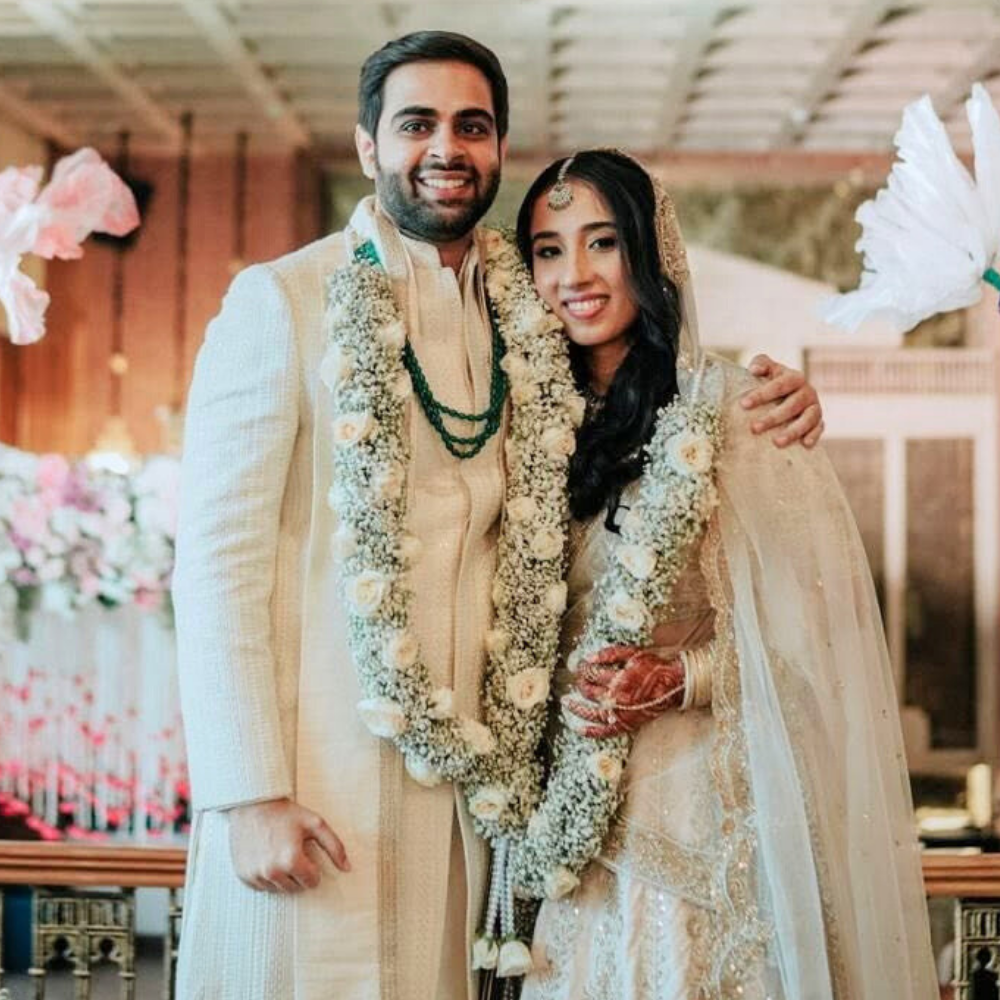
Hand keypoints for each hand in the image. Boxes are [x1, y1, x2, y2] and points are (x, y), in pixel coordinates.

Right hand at [228, 797, 350, 892]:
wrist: (252, 805)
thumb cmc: (285, 813)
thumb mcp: (315, 823)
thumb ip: (334, 846)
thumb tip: (347, 868)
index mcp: (291, 861)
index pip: (312, 881)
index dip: (313, 868)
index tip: (307, 854)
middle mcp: (272, 872)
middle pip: (295, 888)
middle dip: (298, 873)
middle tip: (293, 852)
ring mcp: (255, 875)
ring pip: (278, 889)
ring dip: (282, 876)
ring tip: (280, 853)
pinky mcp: (243, 875)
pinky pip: (261, 886)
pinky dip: (266, 876)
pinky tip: (267, 857)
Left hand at [563, 645, 684, 737]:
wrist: (674, 685)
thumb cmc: (654, 667)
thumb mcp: (633, 653)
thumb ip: (610, 653)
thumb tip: (589, 657)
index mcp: (618, 679)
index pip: (592, 674)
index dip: (583, 669)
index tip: (581, 666)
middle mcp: (617, 698)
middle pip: (589, 692)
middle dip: (580, 684)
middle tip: (577, 679)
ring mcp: (621, 713)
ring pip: (591, 712)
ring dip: (576, 708)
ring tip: (565, 702)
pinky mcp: (627, 724)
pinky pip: (605, 731)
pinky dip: (590, 731)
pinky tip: (577, 728)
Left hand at [741, 354, 824, 447]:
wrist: (790, 394)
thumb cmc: (773, 381)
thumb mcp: (768, 370)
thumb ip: (761, 363)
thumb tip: (754, 369)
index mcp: (795, 378)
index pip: (779, 385)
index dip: (762, 394)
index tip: (743, 404)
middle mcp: (807, 392)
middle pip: (792, 405)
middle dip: (773, 417)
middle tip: (754, 428)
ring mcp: (815, 407)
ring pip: (807, 419)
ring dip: (793, 431)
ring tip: (776, 442)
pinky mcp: (819, 422)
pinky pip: (819, 429)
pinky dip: (814, 436)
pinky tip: (805, 444)